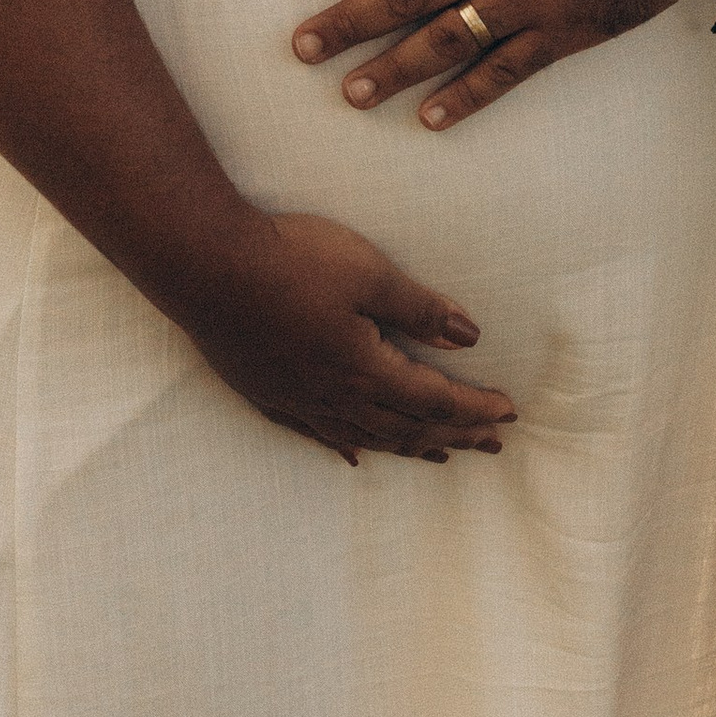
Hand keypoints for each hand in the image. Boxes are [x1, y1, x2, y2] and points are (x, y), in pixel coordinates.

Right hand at [179, 209, 515, 464]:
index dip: (474, 406)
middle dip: (454, 434)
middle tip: (491, 444)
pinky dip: (345, 446)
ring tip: (438, 455)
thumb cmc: (290, 261)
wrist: (205, 265)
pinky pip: (317, 434)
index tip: (509, 412)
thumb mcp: (368, 273)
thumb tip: (469, 337)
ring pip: (366, 437)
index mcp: (364, 368)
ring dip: (408, 446)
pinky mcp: (267, 392)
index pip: (434, 398)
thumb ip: (419, 309)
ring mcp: (297, 399)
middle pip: (406, 426)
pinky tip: (353, 455)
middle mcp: (334, 396)